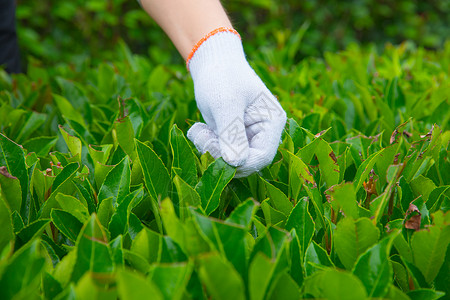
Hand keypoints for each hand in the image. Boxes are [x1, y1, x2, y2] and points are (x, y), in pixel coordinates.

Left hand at [187, 30, 286, 176]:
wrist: (212, 62)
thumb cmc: (222, 76)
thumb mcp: (225, 104)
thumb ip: (231, 134)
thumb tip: (236, 164)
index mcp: (272, 122)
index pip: (262, 156)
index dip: (240, 163)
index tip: (217, 157)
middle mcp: (264, 132)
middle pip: (246, 161)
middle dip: (221, 155)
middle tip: (201, 137)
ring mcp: (248, 136)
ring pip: (231, 160)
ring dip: (210, 150)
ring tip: (198, 130)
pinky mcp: (233, 137)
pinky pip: (220, 152)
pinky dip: (207, 145)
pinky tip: (198, 129)